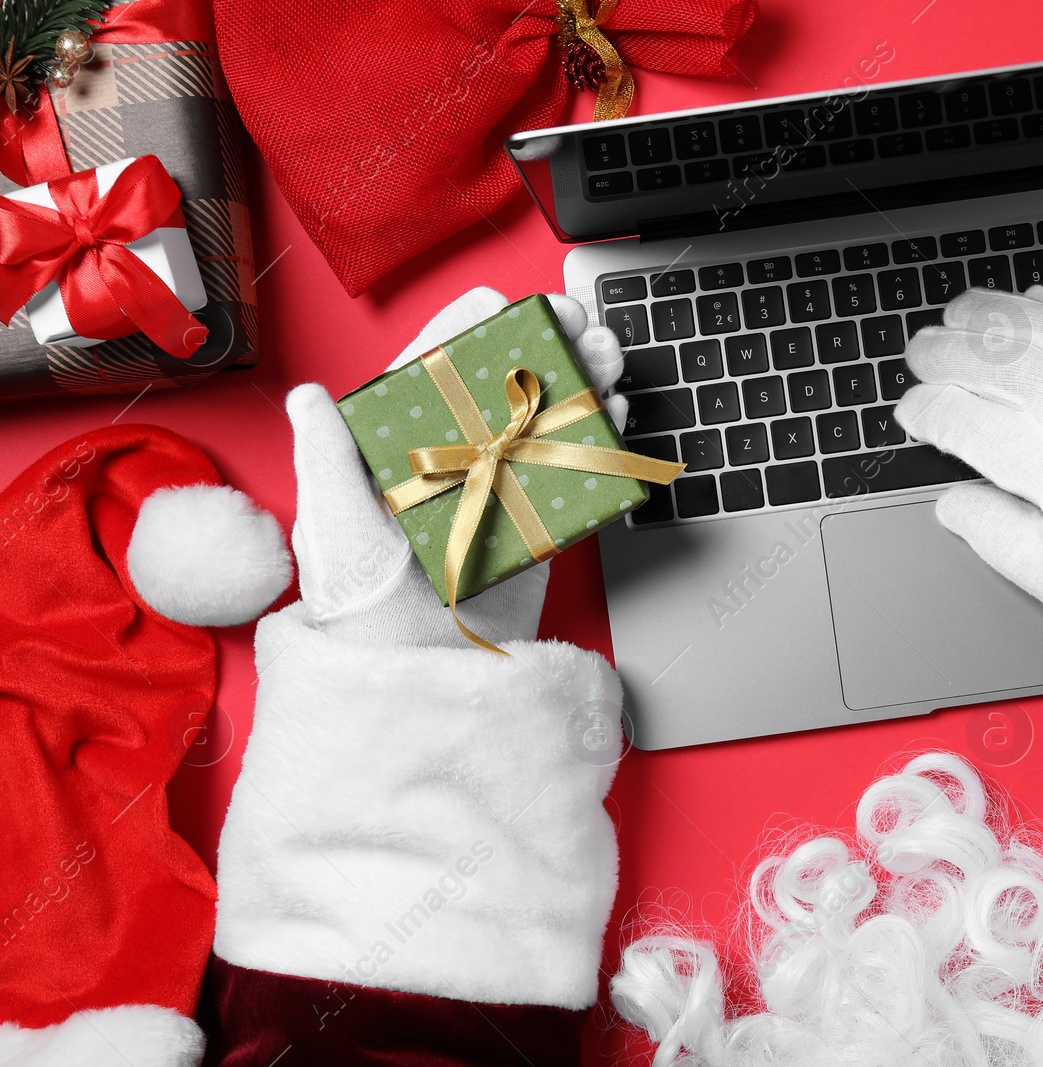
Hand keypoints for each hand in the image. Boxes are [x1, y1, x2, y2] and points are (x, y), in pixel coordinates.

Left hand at [287, 287, 625, 647]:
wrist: (418, 681)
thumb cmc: (361, 613)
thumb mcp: (333, 530)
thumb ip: (326, 461)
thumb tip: (307, 398)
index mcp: (394, 456)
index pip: (429, 376)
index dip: (465, 334)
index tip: (498, 303)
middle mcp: (448, 468)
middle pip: (499, 390)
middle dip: (540, 349)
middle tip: (576, 324)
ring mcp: (495, 496)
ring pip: (541, 423)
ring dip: (578, 383)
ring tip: (607, 358)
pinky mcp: (534, 528)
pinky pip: (570, 474)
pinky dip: (596, 441)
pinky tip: (612, 414)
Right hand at [895, 286, 1042, 635]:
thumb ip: (997, 538)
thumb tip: (952, 501)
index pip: (980, 430)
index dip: (934, 413)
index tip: (913, 410)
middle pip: (1011, 373)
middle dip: (953, 355)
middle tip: (922, 352)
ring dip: (1001, 319)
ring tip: (963, 314)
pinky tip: (1033, 306)